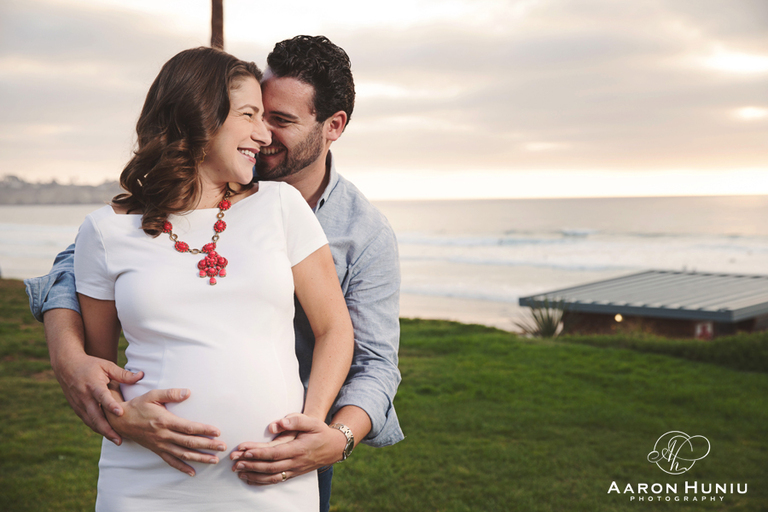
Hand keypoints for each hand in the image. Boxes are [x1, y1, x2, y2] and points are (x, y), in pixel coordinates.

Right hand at [52, 351, 142, 444]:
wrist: (66, 366)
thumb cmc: (90, 365)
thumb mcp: (107, 365)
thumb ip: (123, 374)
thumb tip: (141, 376)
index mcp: (93, 384)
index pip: (102, 396)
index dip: (111, 405)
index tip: (120, 413)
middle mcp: (85, 396)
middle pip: (96, 416)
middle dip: (107, 429)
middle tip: (120, 440)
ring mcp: (79, 404)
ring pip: (91, 422)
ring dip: (103, 432)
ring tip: (117, 440)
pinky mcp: (77, 408)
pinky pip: (88, 421)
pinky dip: (97, 428)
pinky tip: (108, 434)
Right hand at [108, 388, 225, 476]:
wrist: (120, 420)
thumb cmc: (138, 406)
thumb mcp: (153, 395)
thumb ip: (171, 393)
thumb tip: (188, 392)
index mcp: (164, 421)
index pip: (188, 427)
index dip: (204, 430)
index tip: (217, 432)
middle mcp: (163, 435)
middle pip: (189, 443)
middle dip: (207, 446)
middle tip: (223, 447)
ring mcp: (160, 445)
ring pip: (182, 454)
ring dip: (199, 458)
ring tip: (214, 460)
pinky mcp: (156, 450)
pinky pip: (170, 461)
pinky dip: (182, 468)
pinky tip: (193, 472)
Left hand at [230, 413, 346, 484]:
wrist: (334, 447)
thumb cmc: (321, 432)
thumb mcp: (312, 422)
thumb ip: (296, 420)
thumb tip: (279, 423)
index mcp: (299, 449)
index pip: (275, 453)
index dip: (259, 453)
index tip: (245, 451)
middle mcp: (295, 462)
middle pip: (270, 466)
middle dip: (251, 465)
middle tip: (235, 462)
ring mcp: (294, 470)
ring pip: (271, 476)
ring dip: (253, 475)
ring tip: (238, 471)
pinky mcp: (293, 474)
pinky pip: (275, 481)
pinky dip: (261, 482)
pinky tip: (249, 479)